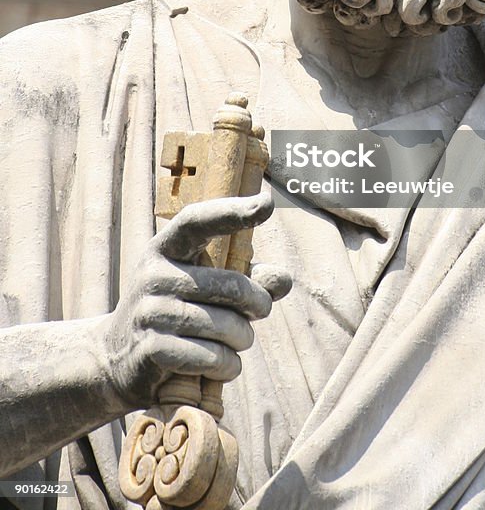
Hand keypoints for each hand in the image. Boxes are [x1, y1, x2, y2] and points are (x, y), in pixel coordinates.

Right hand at [94, 190, 290, 408]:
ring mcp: (149, 312)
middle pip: (230, 287)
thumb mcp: (205, 286)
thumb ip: (247, 279)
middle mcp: (154, 274)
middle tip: (259, 312)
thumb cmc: (176, 311)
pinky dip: (227, 365)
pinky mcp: (151, 349)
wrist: (115, 357)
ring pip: (225, 327)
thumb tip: (283, 280)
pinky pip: (210, 357)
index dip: (232, 212)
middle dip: (257, 304)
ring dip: (243, 340)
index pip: (198, 221)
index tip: (267, 203)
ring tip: (238, 342)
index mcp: (166, 248)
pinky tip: (223, 365)